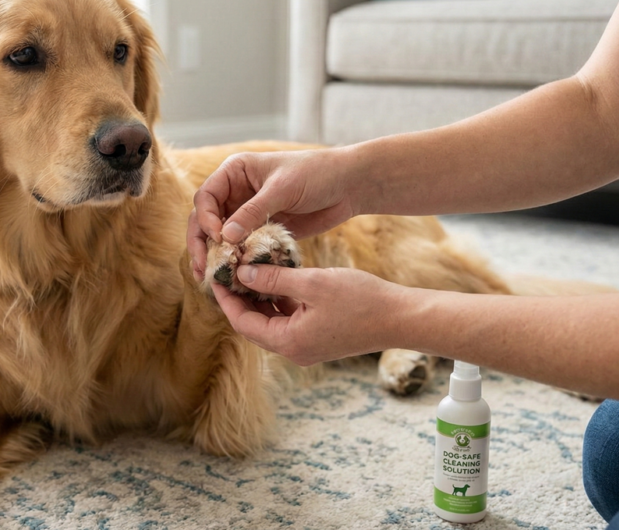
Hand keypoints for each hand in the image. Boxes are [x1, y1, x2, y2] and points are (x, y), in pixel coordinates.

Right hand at [188, 148, 358, 280]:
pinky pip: (242, 248)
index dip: (206, 218)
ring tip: (209, 278)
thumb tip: (224, 237)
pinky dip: (236, 261)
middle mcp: (235, 192)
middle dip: (201, 243)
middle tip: (202, 267)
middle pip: (205, 219)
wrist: (348, 186)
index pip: (206, 197)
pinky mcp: (261, 231)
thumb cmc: (316, 174)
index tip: (218, 238)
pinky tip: (233, 278)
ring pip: (220, 237)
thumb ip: (252, 212)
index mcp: (234, 172)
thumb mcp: (282, 189)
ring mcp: (247, 213)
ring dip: (214, 256)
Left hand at [211, 263, 409, 365]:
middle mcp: (294, 349)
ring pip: (272, 320)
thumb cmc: (361, 301)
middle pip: (254, 324)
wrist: (402, 318)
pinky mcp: (318, 337)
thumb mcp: (312, 283)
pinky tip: (277, 276)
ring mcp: (306, 345)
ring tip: (248, 268)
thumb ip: (275, 279)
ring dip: (260, 297)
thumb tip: (242, 274)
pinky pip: (289, 318)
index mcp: (288, 342)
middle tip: (228, 269)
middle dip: (240, 297)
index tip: (215, 275)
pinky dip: (280, 300)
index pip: (243, 322)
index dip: (226, 298)